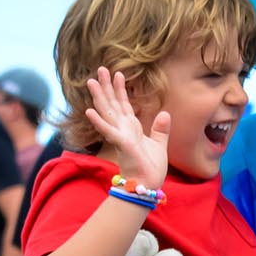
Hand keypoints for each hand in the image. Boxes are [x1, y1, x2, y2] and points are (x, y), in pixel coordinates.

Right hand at [84, 67, 169, 185]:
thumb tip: (165, 113)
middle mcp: (122, 129)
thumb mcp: (159, 145)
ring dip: (99, 97)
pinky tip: (89, 110)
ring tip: (91, 81)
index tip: (118, 73)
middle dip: (106, 86)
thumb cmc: (150, 168)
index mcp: (130, 128)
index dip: (120, 88)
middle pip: (112, 103)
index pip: (123, 104)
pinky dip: (99, 121)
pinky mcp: (121, 144)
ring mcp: (120, 136)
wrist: (147, 186)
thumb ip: (160, 130)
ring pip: (107, 112)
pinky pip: (108, 131)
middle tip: (100, 69)